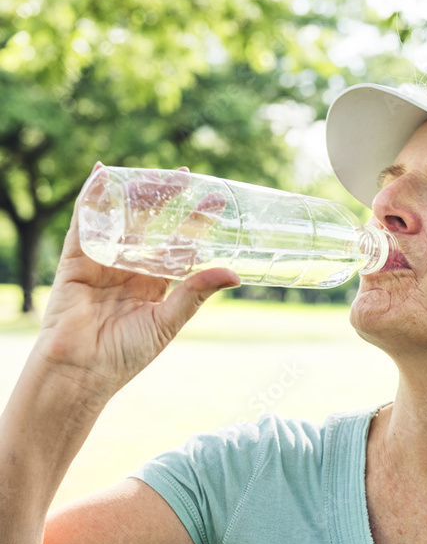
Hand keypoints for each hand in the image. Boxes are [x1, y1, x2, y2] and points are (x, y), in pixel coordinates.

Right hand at [36, 163, 240, 396]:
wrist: (81, 371)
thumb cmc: (125, 355)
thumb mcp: (166, 322)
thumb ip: (195, 294)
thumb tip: (234, 273)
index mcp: (154, 285)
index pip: (179, 245)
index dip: (196, 222)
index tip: (215, 200)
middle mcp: (129, 269)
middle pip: (150, 225)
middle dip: (166, 199)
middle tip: (183, 174)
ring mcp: (102, 262)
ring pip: (121, 219)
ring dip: (135, 194)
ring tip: (154, 172)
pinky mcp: (75, 260)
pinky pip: (84, 223)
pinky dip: (92, 198)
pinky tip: (103, 174)